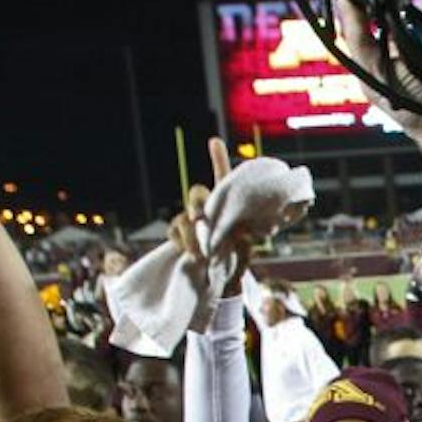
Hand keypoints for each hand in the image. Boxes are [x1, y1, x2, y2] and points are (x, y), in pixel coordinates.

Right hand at [167, 139, 261, 285]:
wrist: (223, 279)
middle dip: (196, 202)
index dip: (218, 158)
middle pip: (197, 194)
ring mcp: (193, 223)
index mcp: (228, 207)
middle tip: (198, 217)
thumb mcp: (247, 245)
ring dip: (190, 231)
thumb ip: (246, 234)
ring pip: (183, 216)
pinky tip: (190, 254)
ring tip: (201, 252)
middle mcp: (209, 210)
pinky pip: (174, 230)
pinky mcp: (181, 237)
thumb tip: (241, 228)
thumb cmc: (238, 258)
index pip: (222, 178)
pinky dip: (180, 240)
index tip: (215, 141)